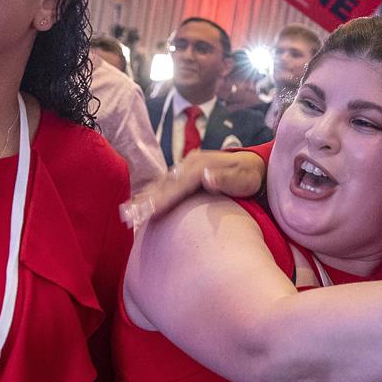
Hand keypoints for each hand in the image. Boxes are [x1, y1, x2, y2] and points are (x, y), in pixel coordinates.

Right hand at [119, 149, 265, 230]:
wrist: (254, 165)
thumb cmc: (249, 177)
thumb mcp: (243, 178)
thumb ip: (226, 178)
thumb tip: (207, 177)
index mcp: (199, 167)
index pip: (177, 186)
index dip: (162, 200)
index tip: (148, 213)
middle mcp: (188, 165)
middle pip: (163, 185)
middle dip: (144, 201)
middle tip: (127, 216)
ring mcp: (184, 168)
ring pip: (160, 184)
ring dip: (142, 198)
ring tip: (126, 212)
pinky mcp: (184, 173)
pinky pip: (163, 184)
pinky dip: (150, 193)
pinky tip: (138, 202)